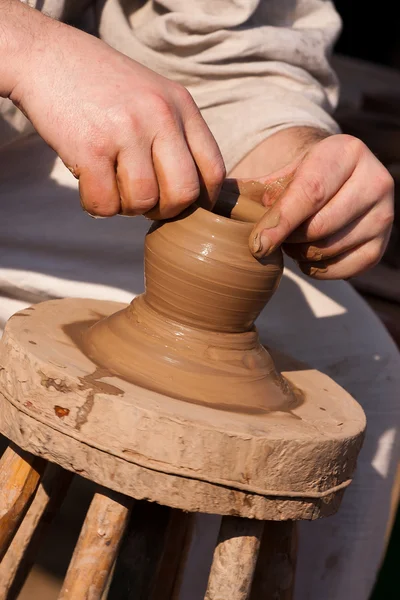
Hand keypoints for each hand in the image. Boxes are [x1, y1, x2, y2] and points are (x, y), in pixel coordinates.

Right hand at [7, 6, 224, 217]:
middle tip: (145, 202)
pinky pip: (105, 204)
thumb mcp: (153, 96)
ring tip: (112, 185)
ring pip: (143, 202)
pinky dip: (96, 205)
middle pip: (183, 194)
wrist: (46, 56)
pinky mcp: (91, 148)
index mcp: (181, 105)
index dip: (203, 200)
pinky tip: (89, 185)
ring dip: (126, 207)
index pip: (213, 170)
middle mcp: (160, 116)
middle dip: (165, 210)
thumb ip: (176, 134)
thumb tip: (192, 192)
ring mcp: (126, 131)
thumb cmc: (102, 86)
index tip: (183, 206)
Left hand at [249, 134, 393, 278]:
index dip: (280, 223)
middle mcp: (375, 179)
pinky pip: (346, 270)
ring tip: (290, 242)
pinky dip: (320, 270)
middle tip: (272, 238)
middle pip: (321, 226)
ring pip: (331, 249)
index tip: (255, 245)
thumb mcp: (275, 175)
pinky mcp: (383, 243)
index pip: (311, 193)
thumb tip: (210, 207)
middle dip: (289, 239)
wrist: (333, 182)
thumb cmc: (296, 180)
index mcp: (345, 152)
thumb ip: (246, 191)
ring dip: (301, 254)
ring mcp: (384, 213)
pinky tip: (308, 257)